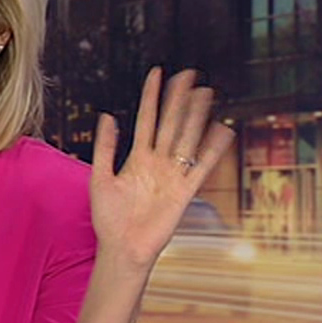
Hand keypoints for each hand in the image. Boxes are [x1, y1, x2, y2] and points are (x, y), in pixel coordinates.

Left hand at [90, 67, 235, 271]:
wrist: (122, 249)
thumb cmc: (108, 218)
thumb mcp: (99, 178)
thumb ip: (104, 147)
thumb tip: (107, 116)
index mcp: (137, 158)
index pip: (147, 119)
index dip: (152, 96)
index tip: (158, 73)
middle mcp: (157, 163)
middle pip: (171, 124)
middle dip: (179, 99)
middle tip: (189, 74)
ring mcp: (172, 176)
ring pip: (186, 139)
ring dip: (195, 116)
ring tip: (205, 93)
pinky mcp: (184, 193)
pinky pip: (200, 167)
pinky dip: (212, 150)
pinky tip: (221, 130)